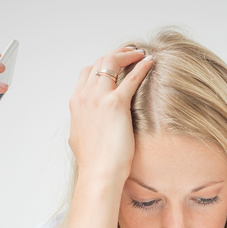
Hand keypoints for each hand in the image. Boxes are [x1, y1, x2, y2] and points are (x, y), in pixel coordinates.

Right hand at [68, 47, 152, 180]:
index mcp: (76, 104)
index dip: (102, 64)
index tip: (116, 64)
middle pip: (99, 62)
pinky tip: (150, 62)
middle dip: (116, 54)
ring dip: (127, 54)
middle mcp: (84, 97)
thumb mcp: (80, 138)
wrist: (98, 173)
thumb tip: (86, 124)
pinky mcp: (115, 104)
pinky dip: (141, 66)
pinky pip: (131, 77)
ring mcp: (98, 98)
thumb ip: (83, 124)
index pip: (87, 72)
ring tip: (140, 53)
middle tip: (131, 53)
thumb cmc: (94, 162)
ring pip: (111, 62)